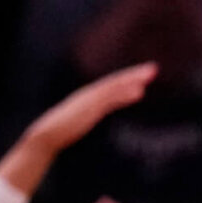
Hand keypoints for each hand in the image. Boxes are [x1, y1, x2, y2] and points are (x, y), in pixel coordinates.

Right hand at [21, 63, 157, 155]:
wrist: (48, 134)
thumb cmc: (62, 129)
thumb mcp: (80, 118)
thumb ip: (89, 112)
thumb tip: (93, 111)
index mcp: (89, 95)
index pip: (111, 84)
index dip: (127, 78)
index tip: (143, 74)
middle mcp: (90, 93)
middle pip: (116, 81)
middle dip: (135, 74)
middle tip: (153, 68)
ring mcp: (90, 99)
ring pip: (115, 86)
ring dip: (133, 79)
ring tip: (151, 75)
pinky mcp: (91, 108)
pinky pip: (111, 98)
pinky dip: (126, 93)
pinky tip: (140, 91)